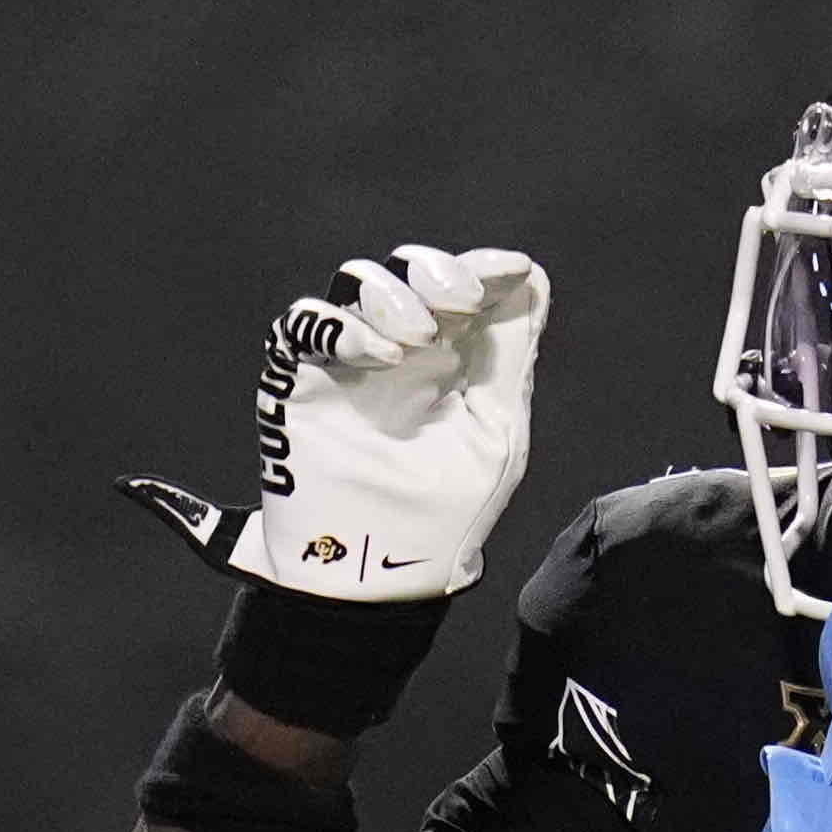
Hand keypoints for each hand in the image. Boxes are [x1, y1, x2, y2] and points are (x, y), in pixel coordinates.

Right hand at [122, 246, 547, 601]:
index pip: (463, 285)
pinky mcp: (299, 375)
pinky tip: (380, 356)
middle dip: (437, 271)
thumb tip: (531, 278)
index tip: (511, 267)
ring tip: (417, 340)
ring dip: (394, 296)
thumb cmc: (447, 508)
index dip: (483, 267)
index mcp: (454, 356)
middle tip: (459, 303)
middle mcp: (401, 347)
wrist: (383, 565)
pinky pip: (306, 321)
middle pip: (409, 268)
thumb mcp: (498, 429)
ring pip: (359, 281)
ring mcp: (349, 358)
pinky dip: (343, 325)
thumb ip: (510, 354)